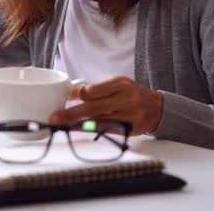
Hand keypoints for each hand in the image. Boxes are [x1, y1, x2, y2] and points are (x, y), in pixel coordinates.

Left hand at [48, 76, 163, 134]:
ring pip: (98, 121)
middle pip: (93, 107)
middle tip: (54, 118)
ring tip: (62, 126)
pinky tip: (78, 130)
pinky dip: (90, 131)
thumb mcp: (117, 85)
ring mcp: (130, 115)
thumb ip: (96, 88)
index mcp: (121, 84)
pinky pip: (105, 131)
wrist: (159, 108)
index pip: (94, 90)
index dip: (78, 95)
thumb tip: (71, 92)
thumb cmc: (133, 94)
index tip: (67, 98)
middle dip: (71, 113)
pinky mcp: (130, 129)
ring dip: (77, 124)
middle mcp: (126, 99)